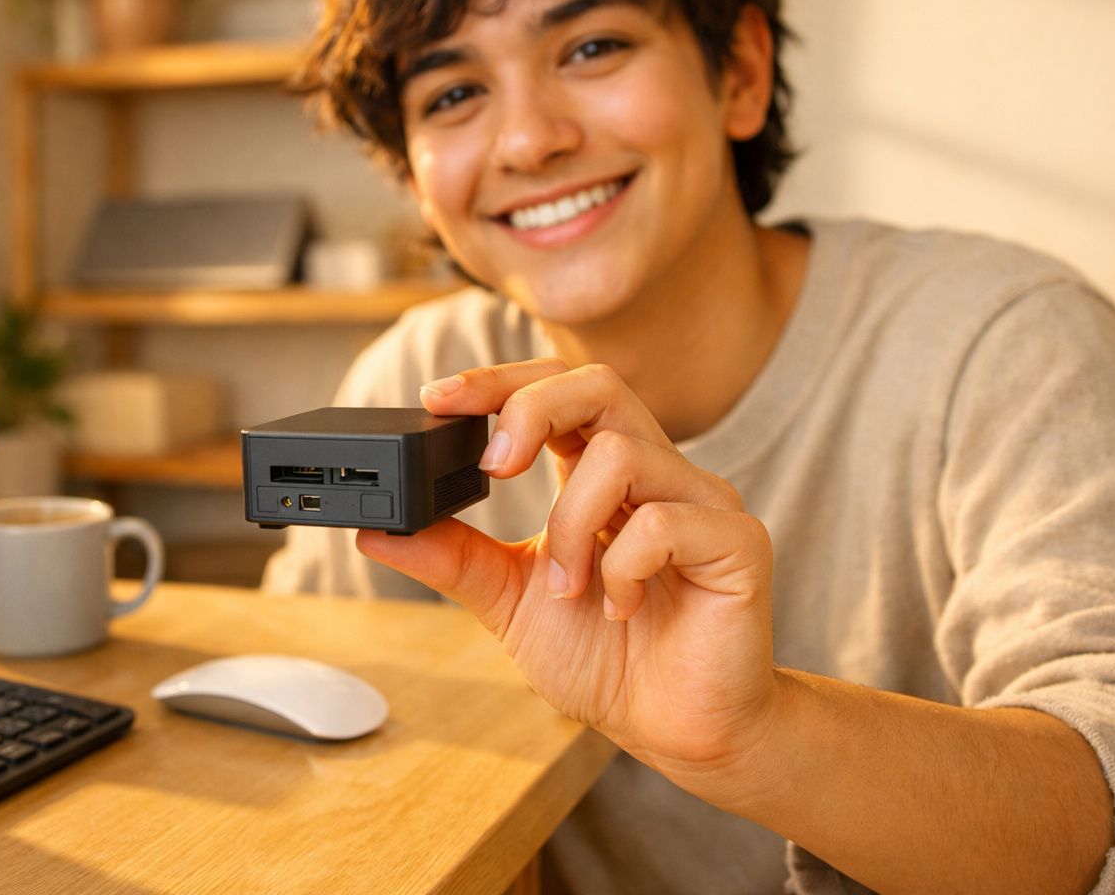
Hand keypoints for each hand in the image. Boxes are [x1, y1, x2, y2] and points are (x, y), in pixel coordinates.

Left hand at [357, 359, 779, 789]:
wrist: (675, 732)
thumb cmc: (607, 661)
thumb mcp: (510, 601)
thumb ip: (453, 557)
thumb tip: (377, 530)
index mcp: (600, 474)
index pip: (555, 389)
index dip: (498, 381)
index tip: (437, 399)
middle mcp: (655, 472)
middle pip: (597, 382)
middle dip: (531, 409)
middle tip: (492, 466)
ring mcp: (701, 501)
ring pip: (622, 453)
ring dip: (570, 525)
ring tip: (568, 590)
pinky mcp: (738, 543)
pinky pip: (665, 522)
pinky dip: (622, 568)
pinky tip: (620, 610)